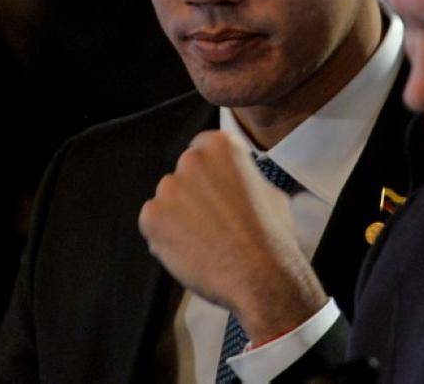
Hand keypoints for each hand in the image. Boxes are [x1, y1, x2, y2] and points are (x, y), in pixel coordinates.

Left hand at [138, 130, 327, 343]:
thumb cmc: (271, 236)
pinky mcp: (151, 217)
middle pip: (184, 174)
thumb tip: (238, 182)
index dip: (210, 173)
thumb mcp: (270, 191)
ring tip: (204, 239)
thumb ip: (244, 178)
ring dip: (179, 215)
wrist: (260, 277)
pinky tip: (191, 250)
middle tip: (213, 220)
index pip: (203, 148)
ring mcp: (169, 188)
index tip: (216, 188)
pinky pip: (153, 223)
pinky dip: (166, 236)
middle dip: (194, 194)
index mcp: (221, 146)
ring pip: (168, 200)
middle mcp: (191, 160)